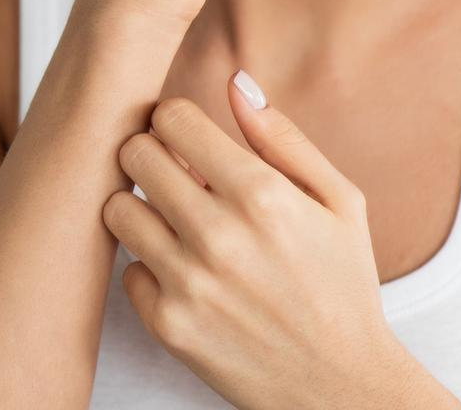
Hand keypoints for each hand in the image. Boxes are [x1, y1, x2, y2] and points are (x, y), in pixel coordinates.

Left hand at [102, 72, 413, 409]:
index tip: (191, 140)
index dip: (178, 123)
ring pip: (117, 208)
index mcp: (262, 195)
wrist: (341, 387)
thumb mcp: (339, 202)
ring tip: (175, 222)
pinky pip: (126, 268)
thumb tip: (236, 81)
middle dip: (154, 156)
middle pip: (134, 154)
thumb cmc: (343, 287)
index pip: (171, 118)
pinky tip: (184, 273)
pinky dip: (149, 268)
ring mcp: (188, 283)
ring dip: (142, 208)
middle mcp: (219, 236)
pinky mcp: (167, 325)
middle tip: (178, 176)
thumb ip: (283, 138)